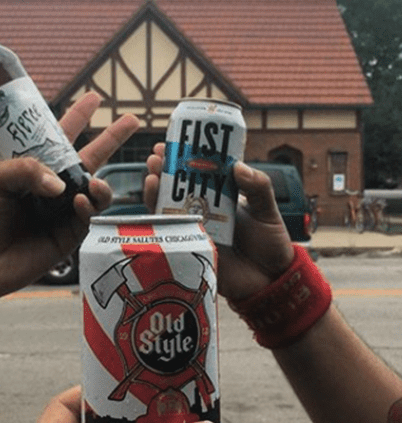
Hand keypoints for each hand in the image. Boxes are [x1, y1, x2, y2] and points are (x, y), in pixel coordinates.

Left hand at [0, 92, 138, 303]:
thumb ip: (27, 168)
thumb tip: (62, 185)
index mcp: (34, 168)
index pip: (60, 137)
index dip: (77, 117)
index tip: (95, 98)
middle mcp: (53, 187)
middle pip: (90, 158)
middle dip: (112, 138)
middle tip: (132, 119)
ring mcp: (63, 211)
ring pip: (95, 190)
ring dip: (101, 183)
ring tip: (93, 184)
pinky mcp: (69, 235)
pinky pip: (89, 216)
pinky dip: (88, 206)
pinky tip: (79, 202)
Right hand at [145, 145, 292, 300]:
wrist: (271, 281)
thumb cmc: (271, 244)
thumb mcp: (268, 210)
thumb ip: (258, 187)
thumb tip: (238, 166)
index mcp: (220, 198)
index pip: (197, 173)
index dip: (183, 157)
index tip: (172, 141)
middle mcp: (202, 211)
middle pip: (175, 187)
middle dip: (162, 169)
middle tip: (156, 155)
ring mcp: (194, 229)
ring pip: (166, 206)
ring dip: (155, 189)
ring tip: (152, 172)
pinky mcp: (188, 248)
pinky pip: (167, 232)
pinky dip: (158, 215)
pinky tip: (155, 200)